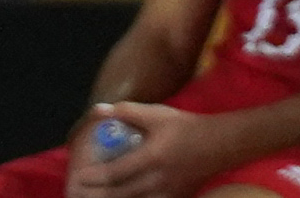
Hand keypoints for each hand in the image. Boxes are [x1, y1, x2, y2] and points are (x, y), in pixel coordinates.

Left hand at [71, 102, 233, 197]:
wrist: (221, 145)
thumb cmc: (187, 127)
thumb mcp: (158, 114)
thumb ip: (129, 112)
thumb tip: (101, 110)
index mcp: (153, 157)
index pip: (117, 172)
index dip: (95, 176)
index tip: (78, 177)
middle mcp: (157, 179)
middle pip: (120, 194)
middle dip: (97, 195)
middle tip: (79, 193)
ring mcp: (166, 193)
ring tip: (96, 197)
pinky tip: (122, 197)